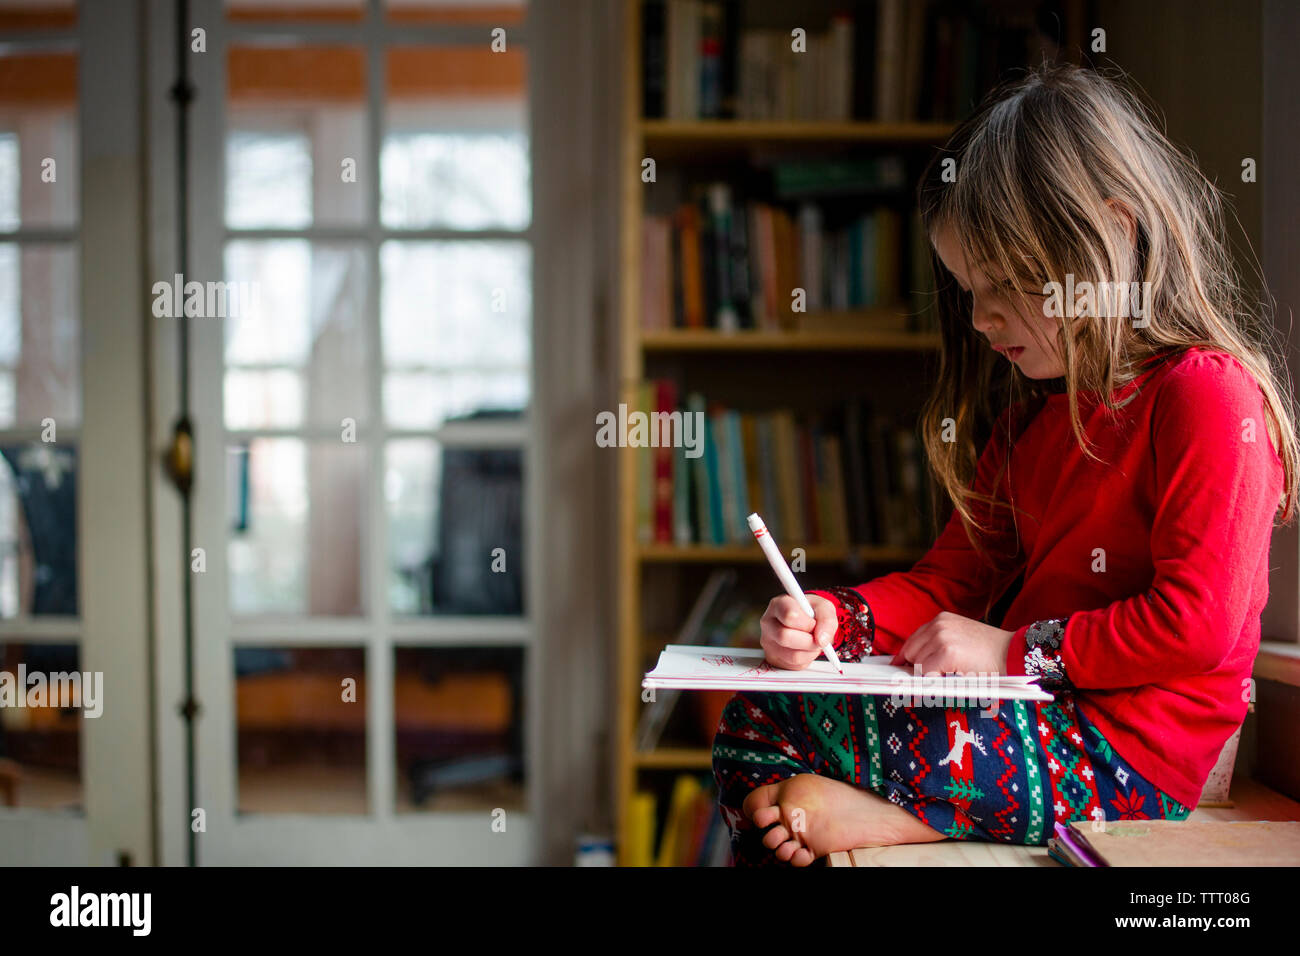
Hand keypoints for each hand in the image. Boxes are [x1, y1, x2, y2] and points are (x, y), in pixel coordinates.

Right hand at [760, 594, 837, 669]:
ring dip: (810, 651)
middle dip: (809, 640)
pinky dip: (806, 659)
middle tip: (816, 636)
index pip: (789, 615)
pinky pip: (794, 665)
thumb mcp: (823, 607)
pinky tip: (805, 649)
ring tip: (812, 641)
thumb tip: (822, 639)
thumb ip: (826, 619)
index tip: (813, 623)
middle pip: (785, 637)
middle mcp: (768, 622)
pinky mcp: (772, 658)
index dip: (807, 623)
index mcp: (778, 605)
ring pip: (792, 655)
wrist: (804, 624)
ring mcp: (768, 642)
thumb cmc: (811, 613)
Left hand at [891, 611, 1013, 675]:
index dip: (905, 656)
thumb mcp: (960, 638)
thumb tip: (912, 663)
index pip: (913, 639)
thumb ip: (937, 644)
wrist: (1013, 653)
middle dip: (915, 668)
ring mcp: (942, 638)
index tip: (898, 667)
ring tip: (947, 678)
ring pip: (917, 664)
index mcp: (941, 619)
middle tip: (926, 680)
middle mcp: (939, 625)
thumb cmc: (990, 651)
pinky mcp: (947, 652)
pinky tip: (947, 681)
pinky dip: (932, 681)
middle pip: (910, 651)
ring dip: (927, 675)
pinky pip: (926, 673)